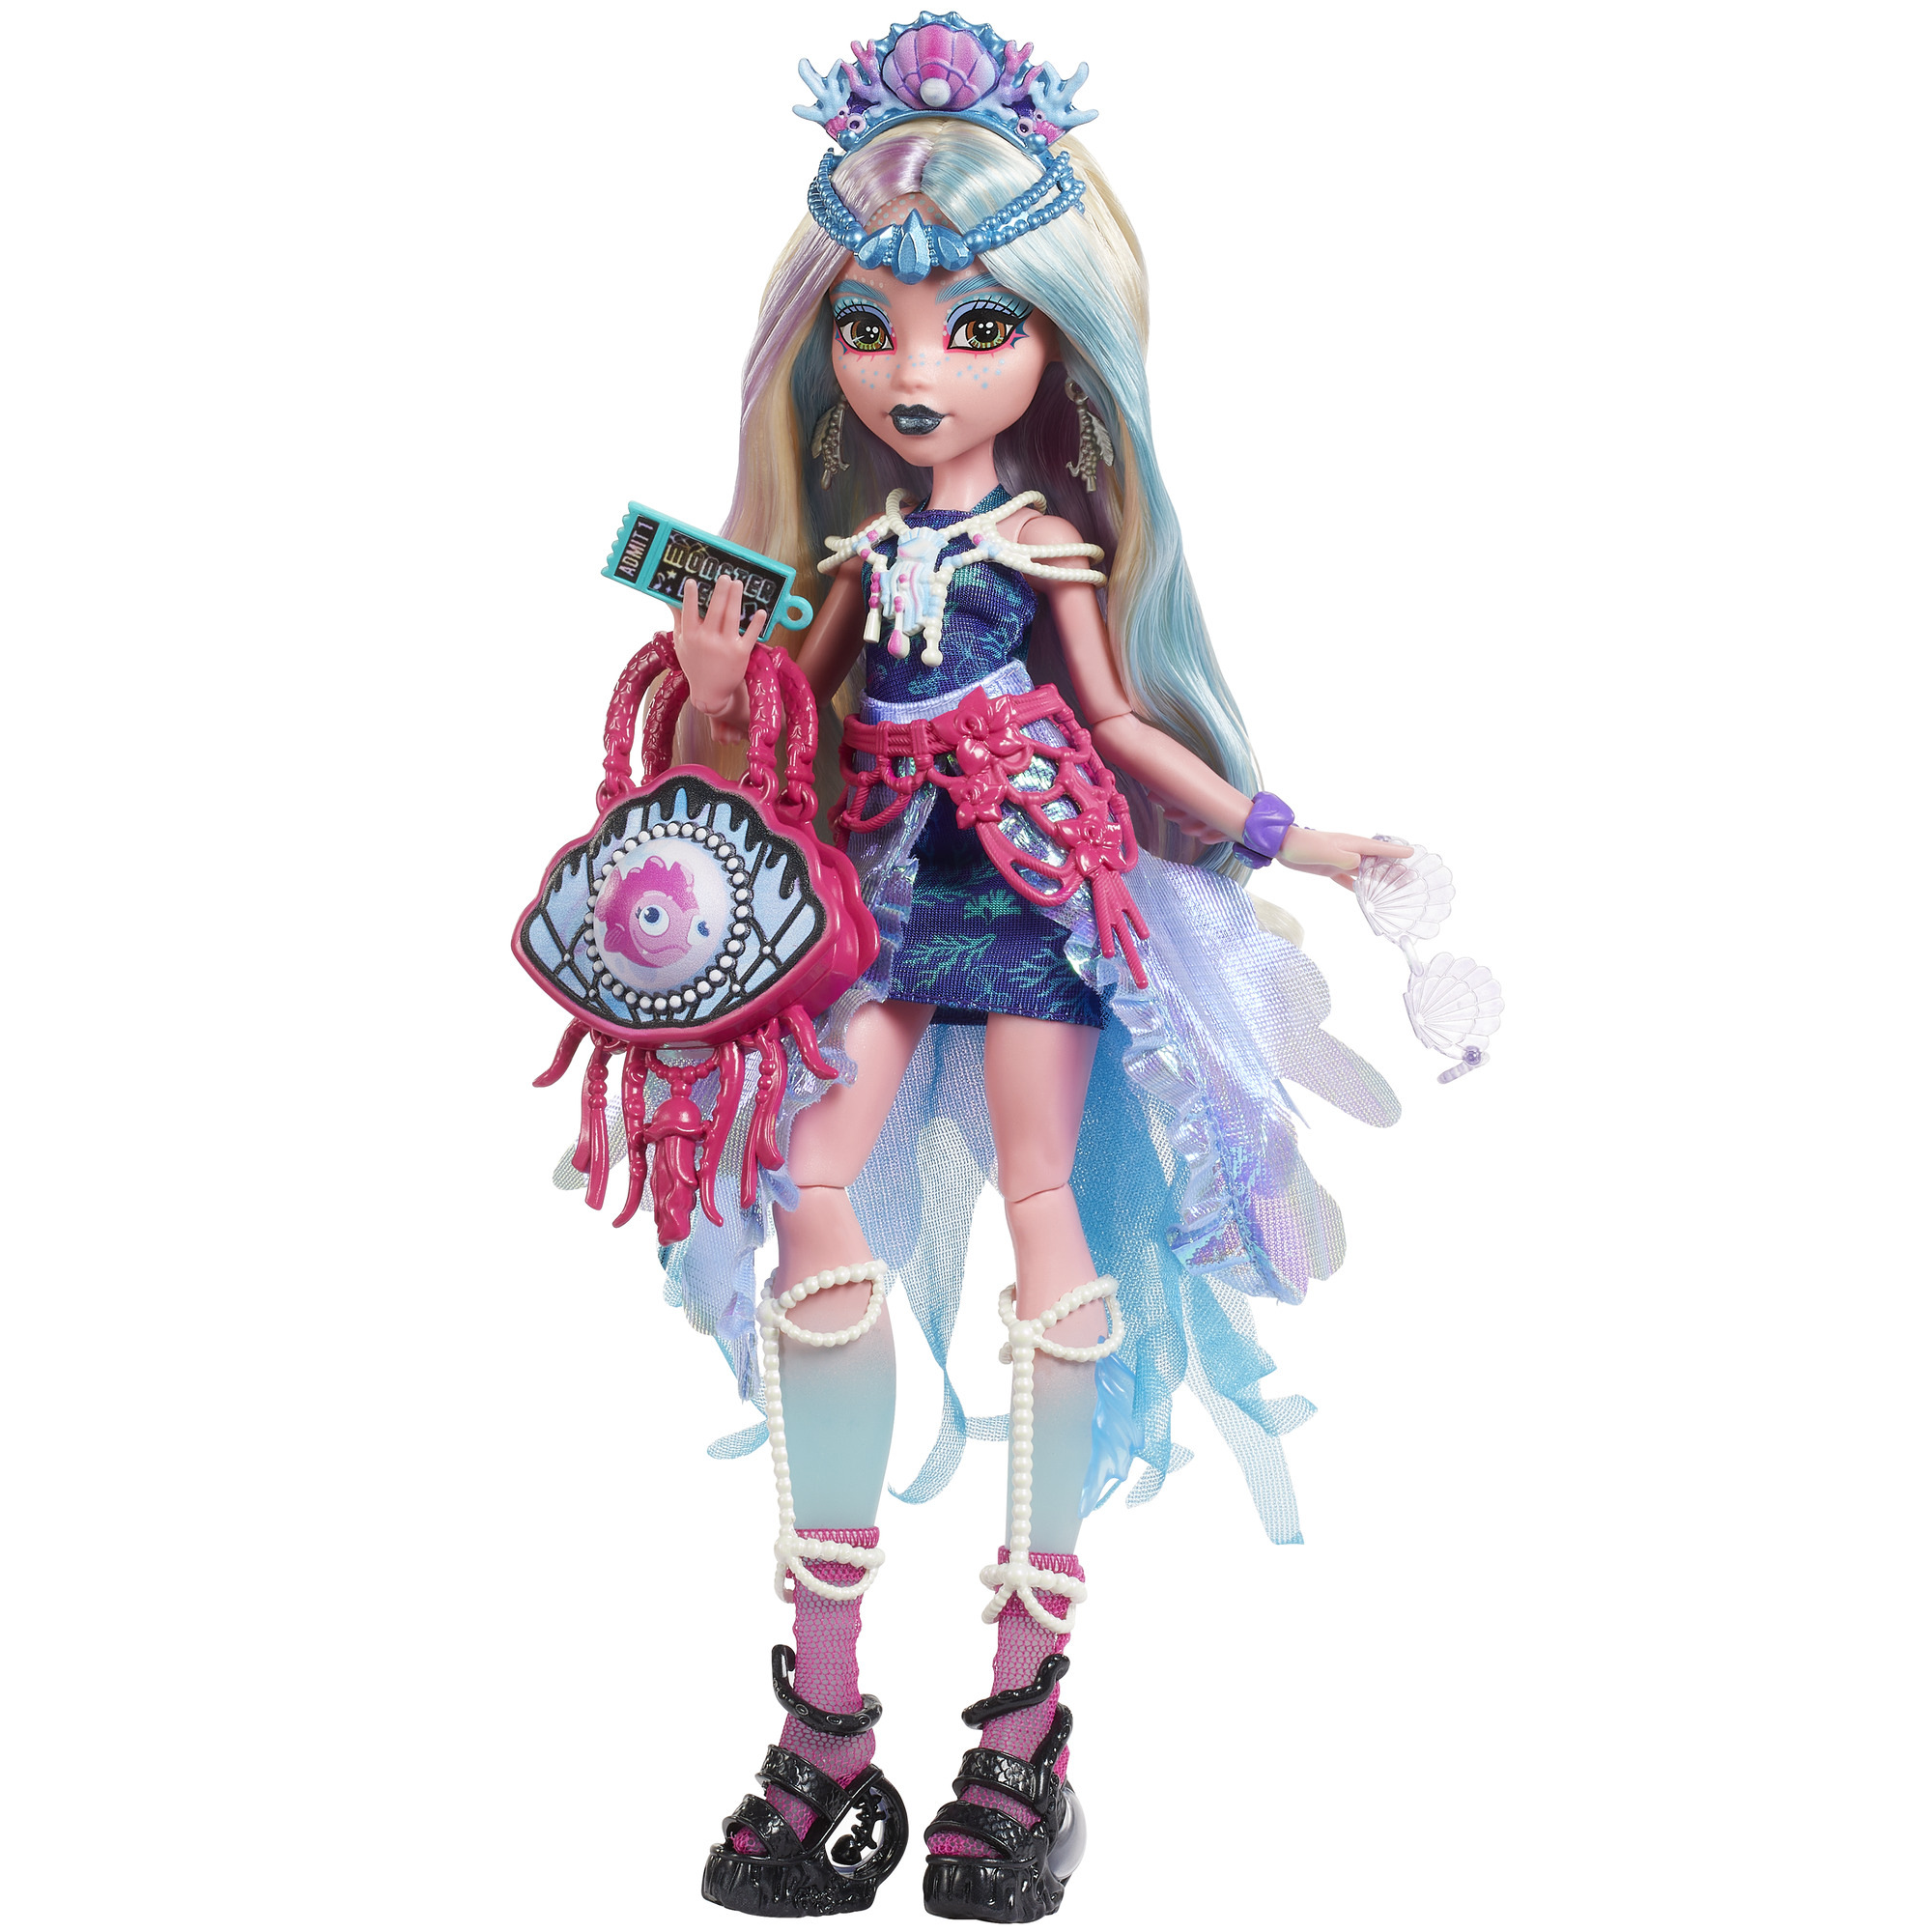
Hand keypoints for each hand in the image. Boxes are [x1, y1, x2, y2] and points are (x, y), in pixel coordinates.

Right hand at [672, 575, 761, 740]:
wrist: (710, 693)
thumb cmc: (694, 666)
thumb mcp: (681, 643)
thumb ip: (678, 620)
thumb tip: (669, 599)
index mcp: (691, 636)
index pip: (689, 611)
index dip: (690, 596)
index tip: (692, 581)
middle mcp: (707, 640)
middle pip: (715, 610)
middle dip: (721, 591)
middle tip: (725, 576)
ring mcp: (724, 646)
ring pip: (731, 617)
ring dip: (736, 598)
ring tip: (738, 584)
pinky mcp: (741, 653)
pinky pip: (750, 635)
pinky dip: (756, 623)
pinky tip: (761, 610)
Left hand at [1276, 826, 1413, 890]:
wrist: (1281, 845)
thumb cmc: (1302, 845)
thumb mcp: (1323, 851)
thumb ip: (1342, 857)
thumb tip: (1359, 863)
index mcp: (1351, 844)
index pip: (1378, 847)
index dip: (1395, 851)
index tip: (1411, 853)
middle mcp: (1349, 851)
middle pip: (1376, 860)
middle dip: (1392, 867)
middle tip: (1409, 877)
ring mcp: (1340, 860)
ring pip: (1364, 871)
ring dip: (1377, 878)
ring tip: (1392, 887)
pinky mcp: (1330, 868)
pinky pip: (1348, 879)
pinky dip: (1357, 886)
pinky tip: (1365, 894)